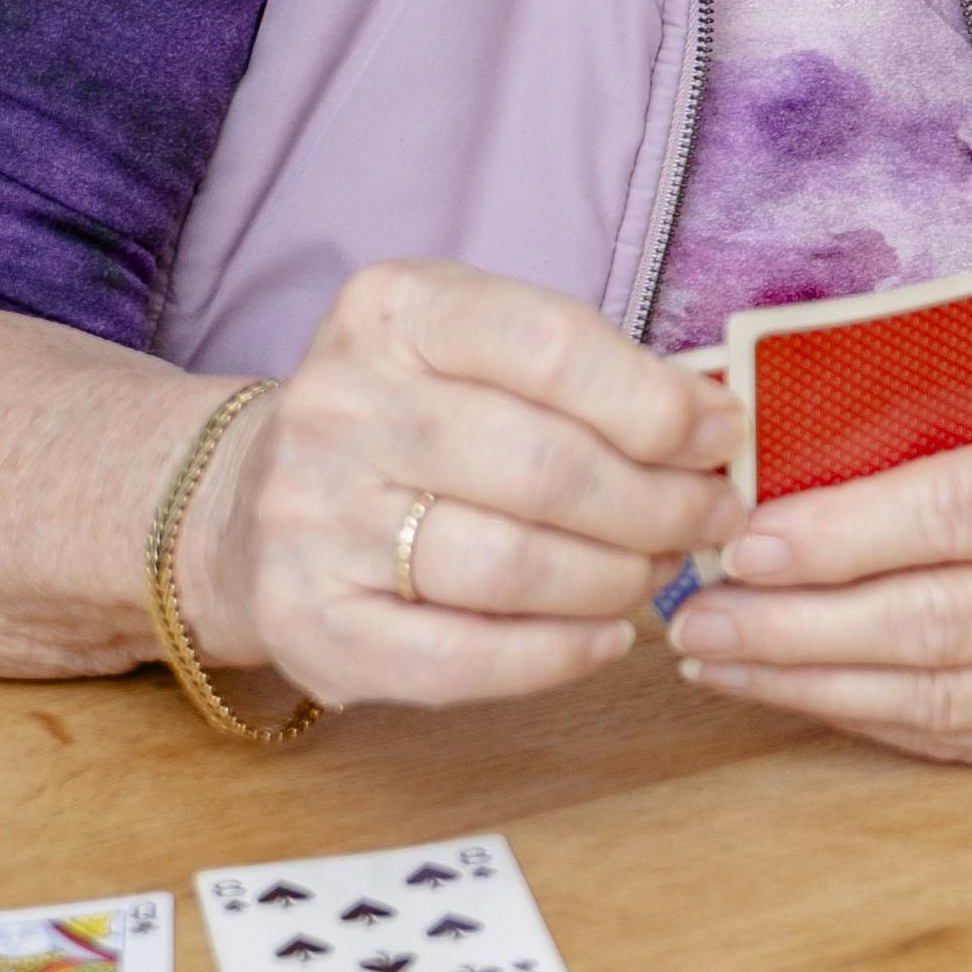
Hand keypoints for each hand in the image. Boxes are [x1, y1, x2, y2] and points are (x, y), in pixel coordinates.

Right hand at [198, 261, 738, 711]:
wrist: (248, 496)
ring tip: (658, 572)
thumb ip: (591, 371)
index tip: (723, 437)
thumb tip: (722, 424)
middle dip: (659, 504)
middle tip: (712, 521)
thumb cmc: (414, 414)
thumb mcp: (483, 347)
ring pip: (509, 568)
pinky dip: (554, 656)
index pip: (552, 347)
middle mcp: (339, 406)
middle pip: (544, 467)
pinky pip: (456, 660)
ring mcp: (310, 518)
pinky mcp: (305, 620)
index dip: (660, 403)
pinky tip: (606, 638)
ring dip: (617, 580)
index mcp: (394, 311)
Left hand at [660, 351, 971, 763]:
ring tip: (717, 656)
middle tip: (698, 613)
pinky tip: (794, 688)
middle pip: (932, 616)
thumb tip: (773, 433)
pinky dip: (865, 713)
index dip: (839, 534)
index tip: (742, 540)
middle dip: (794, 622)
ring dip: (808, 680)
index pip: (955, 510)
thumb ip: (938, 411)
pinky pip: (962, 733)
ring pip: (937, 690)